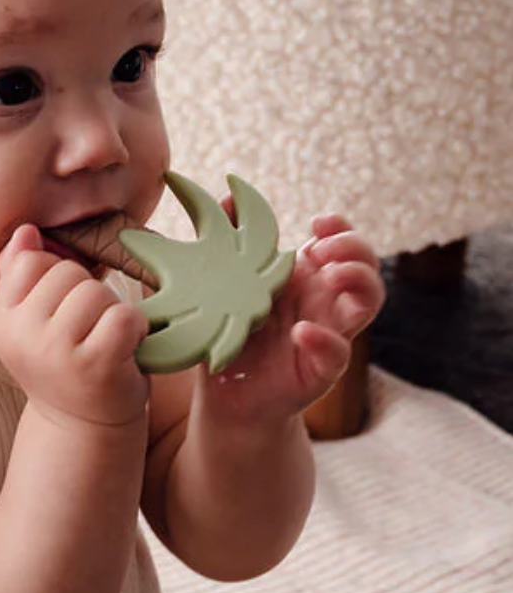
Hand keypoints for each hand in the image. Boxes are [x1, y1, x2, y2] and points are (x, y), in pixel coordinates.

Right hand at [0, 224, 149, 426]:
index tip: (63, 312)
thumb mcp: (34, 322)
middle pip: (66, 272)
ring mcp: (56, 352)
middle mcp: (21, 336)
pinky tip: (127, 348)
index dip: (57, 278)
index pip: (30, 261)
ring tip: (106, 340)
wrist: (83, 428)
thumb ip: (24, 277)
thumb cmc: (64, 365)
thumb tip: (26, 231)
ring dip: (112, 311)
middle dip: (87, 294)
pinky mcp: (95, 365)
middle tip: (89, 331)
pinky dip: (135, 327)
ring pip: (95, 292)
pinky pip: (122, 315)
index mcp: (2, 320)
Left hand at [202, 213, 384, 418]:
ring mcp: (328, 333)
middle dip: (354, 250)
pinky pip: (338, 354)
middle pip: (365, 266)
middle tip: (322, 251)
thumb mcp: (224, 286)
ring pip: (367, 304)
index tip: (319, 222)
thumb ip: (229, 242)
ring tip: (331, 276)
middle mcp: (324, 303)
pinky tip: (303, 331)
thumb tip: (228, 197)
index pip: (341, 244)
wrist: (228, 395)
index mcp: (305, 279)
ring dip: (358, 282)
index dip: (340, 228)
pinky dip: (326, 340)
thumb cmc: (231, 333)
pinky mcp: (320, 370)